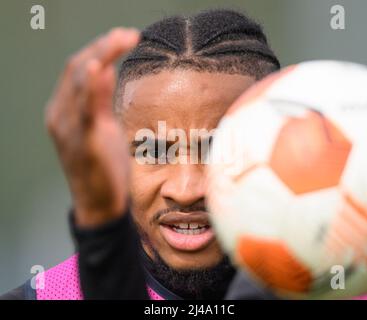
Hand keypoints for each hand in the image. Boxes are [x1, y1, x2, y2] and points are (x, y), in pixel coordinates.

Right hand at [45, 28, 139, 226]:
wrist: (101, 203)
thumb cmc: (105, 166)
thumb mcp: (103, 128)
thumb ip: (100, 101)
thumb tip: (106, 71)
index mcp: (65, 110)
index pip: (78, 69)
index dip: (99, 49)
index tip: (123, 37)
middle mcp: (60, 115)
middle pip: (77, 69)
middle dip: (103, 47)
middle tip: (128, 34)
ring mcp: (68, 129)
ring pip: (78, 83)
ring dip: (101, 56)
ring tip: (122, 39)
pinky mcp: (83, 144)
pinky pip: (84, 111)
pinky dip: (91, 87)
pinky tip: (98, 67)